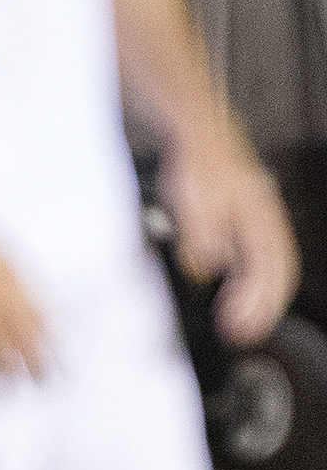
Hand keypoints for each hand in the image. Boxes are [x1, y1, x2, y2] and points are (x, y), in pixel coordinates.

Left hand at [163, 124, 297, 345]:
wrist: (197, 134)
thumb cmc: (198, 163)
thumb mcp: (193, 196)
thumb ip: (201, 230)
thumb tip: (208, 264)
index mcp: (259, 218)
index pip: (268, 269)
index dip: (257, 301)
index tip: (240, 326)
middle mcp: (264, 223)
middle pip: (275, 273)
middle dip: (261, 308)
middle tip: (242, 335)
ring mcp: (257, 223)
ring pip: (268, 268)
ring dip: (257, 299)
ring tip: (241, 324)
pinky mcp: (243, 224)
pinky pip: (255, 260)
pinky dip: (249, 282)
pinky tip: (234, 293)